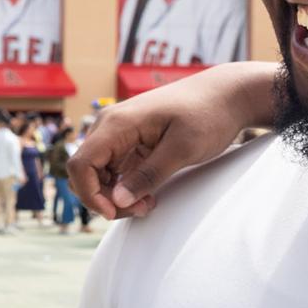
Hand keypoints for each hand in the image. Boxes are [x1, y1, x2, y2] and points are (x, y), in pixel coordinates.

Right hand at [70, 61, 277, 220]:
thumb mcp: (183, 149)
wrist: (226, 95)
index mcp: (117, 123)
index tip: (114, 212)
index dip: (90, 194)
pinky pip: (115, 168)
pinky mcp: (130, 140)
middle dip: (104, 198)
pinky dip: (126, 186)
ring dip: (116, 194)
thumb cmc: (208, 115)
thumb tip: (117, 200)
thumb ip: (149, 175)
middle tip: (141, 209)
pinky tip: (150, 193)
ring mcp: (119, 132)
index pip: (81, 165)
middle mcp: (111, 125)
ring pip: (99, 173)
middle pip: (86, 172)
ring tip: (149, 202)